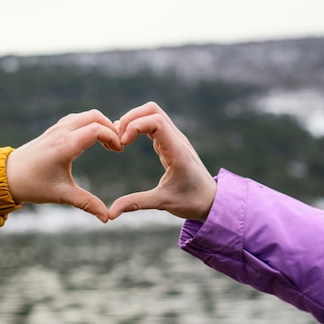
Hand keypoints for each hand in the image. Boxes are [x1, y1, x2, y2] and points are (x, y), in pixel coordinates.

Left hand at [6, 109, 122, 222]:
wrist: (7, 176)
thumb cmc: (33, 185)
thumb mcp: (62, 195)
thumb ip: (87, 204)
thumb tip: (107, 218)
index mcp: (64, 146)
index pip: (96, 129)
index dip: (113, 138)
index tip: (118, 152)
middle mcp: (61, 132)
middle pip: (94, 116)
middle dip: (110, 128)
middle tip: (116, 147)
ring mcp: (57, 128)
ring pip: (86, 115)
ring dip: (100, 125)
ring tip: (107, 145)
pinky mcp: (54, 129)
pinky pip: (77, 118)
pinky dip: (90, 124)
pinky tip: (92, 140)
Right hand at [108, 102, 216, 220]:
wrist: (211, 201)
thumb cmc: (191, 202)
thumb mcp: (162, 203)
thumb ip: (136, 203)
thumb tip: (111, 213)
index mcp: (177, 151)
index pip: (156, 121)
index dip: (135, 126)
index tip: (122, 143)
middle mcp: (177, 140)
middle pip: (152, 110)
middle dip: (131, 118)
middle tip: (116, 138)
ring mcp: (175, 139)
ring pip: (153, 113)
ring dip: (134, 120)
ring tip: (119, 139)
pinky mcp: (171, 142)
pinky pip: (154, 124)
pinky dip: (138, 126)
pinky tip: (127, 140)